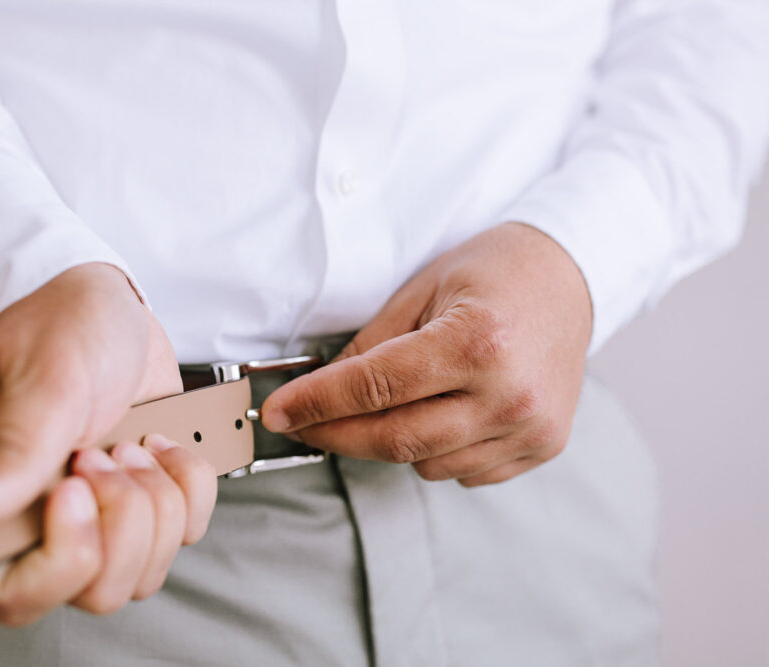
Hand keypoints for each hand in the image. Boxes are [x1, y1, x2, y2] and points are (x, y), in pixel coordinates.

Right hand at [0, 262, 216, 623]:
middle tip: (107, 453)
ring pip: (146, 569)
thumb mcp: (45, 377)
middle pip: (95, 589)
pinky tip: (163, 443)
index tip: (75, 489)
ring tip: (132, 442)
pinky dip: (190, 485)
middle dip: (123, 520)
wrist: (114, 305)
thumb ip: (13, 451)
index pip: (13, 590)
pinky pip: (189, 530)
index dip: (60, 559)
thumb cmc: (65, 325)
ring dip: (157, 500)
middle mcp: (46, 517)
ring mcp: (102, 514)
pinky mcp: (146, 500)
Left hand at [261, 223, 591, 486]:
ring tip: (386, 404)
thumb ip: (372, 345)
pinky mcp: (543, 446)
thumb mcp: (423, 288)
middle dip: (336, 436)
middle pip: (396, 439)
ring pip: (426, 463)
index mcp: (477, 342)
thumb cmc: (496, 271)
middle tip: (301, 425)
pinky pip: (465, 472)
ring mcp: (531, 427)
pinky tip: (437, 414)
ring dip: (389, 442)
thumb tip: (321, 390)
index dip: (316, 403)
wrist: (573, 277)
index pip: (375, 387)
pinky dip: (435, 452)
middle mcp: (509, 394)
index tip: (278, 413)